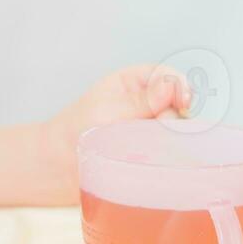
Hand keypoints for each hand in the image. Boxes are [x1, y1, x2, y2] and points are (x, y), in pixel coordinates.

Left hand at [41, 65, 192, 202]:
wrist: (59, 167)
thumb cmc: (75, 131)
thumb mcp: (106, 111)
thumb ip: (140, 101)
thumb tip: (171, 85)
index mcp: (135, 83)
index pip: (168, 77)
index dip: (180, 87)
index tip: (183, 103)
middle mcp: (149, 104)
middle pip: (180, 107)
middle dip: (175, 119)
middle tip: (158, 133)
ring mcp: (154, 130)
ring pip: (181, 132)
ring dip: (174, 141)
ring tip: (156, 153)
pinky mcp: (155, 155)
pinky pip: (175, 154)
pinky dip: (173, 158)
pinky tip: (165, 165)